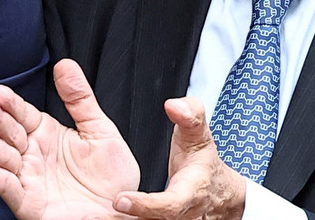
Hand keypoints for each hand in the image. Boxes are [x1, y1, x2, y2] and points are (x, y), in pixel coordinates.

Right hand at [0, 59, 140, 219]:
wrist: (121, 212)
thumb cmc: (111, 175)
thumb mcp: (99, 130)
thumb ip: (79, 98)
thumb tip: (65, 65)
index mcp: (46, 134)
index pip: (22, 114)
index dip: (11, 104)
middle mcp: (32, 154)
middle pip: (8, 133)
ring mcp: (28, 178)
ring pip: (0, 157)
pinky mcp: (27, 203)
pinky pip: (5, 187)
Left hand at [111, 98, 244, 219]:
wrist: (217, 194)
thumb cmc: (204, 164)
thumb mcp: (200, 135)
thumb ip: (190, 115)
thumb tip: (174, 106)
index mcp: (192, 193)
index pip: (170, 205)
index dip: (145, 205)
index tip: (119, 199)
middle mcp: (183, 215)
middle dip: (131, 215)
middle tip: (105, 206)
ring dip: (125, 219)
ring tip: (97, 214)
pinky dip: (128, 219)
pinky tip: (105, 215)